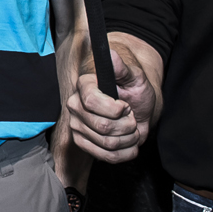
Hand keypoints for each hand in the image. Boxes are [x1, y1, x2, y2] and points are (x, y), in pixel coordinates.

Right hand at [64, 39, 156, 163]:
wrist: (137, 109)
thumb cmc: (134, 90)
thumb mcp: (134, 77)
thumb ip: (122, 68)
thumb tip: (111, 54)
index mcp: (84, 86)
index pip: (91, 101)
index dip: (114, 109)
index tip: (126, 106)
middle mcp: (75, 105)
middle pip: (102, 127)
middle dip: (126, 124)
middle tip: (131, 116)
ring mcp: (77, 126)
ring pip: (107, 143)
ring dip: (128, 138)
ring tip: (131, 128)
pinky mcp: (83, 143)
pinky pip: (106, 157)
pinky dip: (126, 152)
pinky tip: (129, 141)